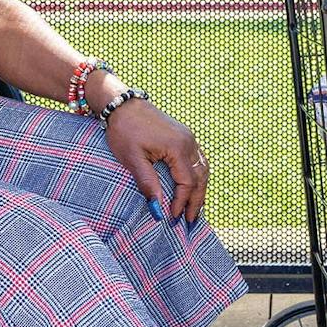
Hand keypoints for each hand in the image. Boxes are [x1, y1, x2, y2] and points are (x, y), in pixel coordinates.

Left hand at [103, 98, 209, 224]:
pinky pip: (198, 160)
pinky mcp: (185, 136)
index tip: (173, 218)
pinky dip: (198, 177)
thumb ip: (148, 184)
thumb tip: (157, 210)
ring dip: (200, 190)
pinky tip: (193, 188)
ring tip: (194, 209)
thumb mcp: (132, 159)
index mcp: (178, 147)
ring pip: (203, 169)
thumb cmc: (124, 130)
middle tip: (190, 222)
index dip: (181, 202)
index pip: (187, 182)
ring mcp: (189, 138)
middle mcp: (189, 142)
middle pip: (201, 177)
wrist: (124, 104)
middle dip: (197, 201)